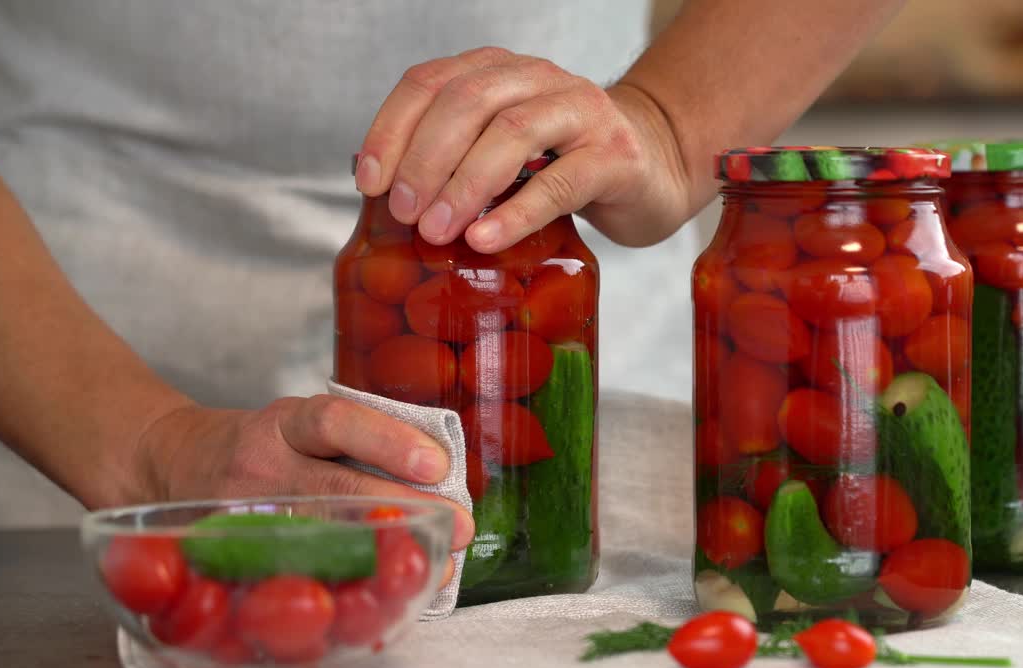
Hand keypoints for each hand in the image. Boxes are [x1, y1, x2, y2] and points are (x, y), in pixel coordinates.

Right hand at [132, 396, 474, 586]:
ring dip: (380, 554)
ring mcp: (244, 515)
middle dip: (404, 510)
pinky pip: (289, 575)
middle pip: (335, 488)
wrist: (169, 460)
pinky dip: (338, 586)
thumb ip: (355, 443)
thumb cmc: (259, 445)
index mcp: (284, 423)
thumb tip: (440, 477)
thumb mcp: (300, 424)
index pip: (335, 422)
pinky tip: (378, 594)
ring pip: (316, 538)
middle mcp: (261, 466)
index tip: (437, 464)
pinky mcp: (233, 556)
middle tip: (457, 527)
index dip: (388, 442)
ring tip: (430, 565)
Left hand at [354, 46, 690, 251]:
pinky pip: (560, 182)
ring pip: (512, 133)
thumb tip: (382, 194)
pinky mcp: (615, 156)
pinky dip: (516, 213)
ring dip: (464, 185)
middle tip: (404, 214)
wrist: (653, 168)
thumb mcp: (503, 152)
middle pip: (467, 102)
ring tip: (437, 231)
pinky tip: (486, 240)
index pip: (430, 82)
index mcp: (499, 72)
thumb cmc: (565, 166)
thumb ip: (454, 158)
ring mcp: (581, 112)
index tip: (368, 183)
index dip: (391, 130)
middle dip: (424, 160)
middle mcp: (538, 79)